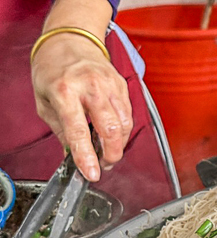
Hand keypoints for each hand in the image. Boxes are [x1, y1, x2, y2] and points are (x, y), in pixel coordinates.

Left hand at [31, 32, 131, 180]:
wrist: (70, 40)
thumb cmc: (53, 69)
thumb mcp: (44, 102)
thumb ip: (61, 131)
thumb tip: (73, 155)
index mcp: (65, 92)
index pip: (78, 132)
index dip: (87, 156)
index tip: (92, 173)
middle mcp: (90, 87)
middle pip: (111, 130)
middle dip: (111, 154)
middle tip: (104, 164)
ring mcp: (109, 85)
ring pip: (125, 125)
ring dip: (118, 144)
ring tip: (108, 151)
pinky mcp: (122, 86)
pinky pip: (129, 115)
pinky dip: (123, 130)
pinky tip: (113, 133)